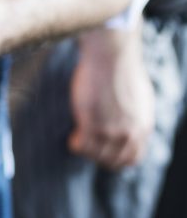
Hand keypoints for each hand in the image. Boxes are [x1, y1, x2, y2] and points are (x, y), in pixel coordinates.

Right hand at [68, 25, 154, 168]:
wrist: (111, 56)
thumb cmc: (122, 70)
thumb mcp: (140, 99)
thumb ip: (135, 118)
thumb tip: (129, 126)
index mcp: (142, 127)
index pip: (131, 159)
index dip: (116, 158)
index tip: (105, 149)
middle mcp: (129, 133)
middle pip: (112, 161)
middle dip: (98, 156)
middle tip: (89, 143)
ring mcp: (110, 130)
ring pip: (95, 156)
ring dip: (86, 149)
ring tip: (80, 136)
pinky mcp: (92, 124)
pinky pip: (82, 147)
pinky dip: (76, 144)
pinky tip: (74, 134)